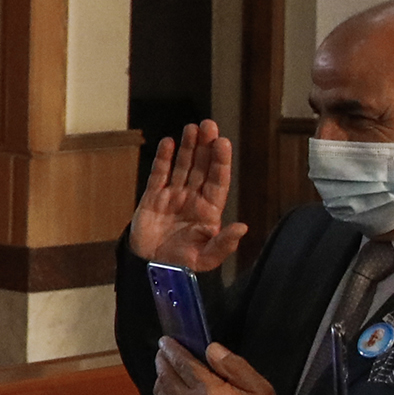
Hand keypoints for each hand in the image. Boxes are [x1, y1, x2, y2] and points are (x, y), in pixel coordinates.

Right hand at [130, 122, 248, 271]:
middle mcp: (193, 199)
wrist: (150, 269)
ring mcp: (173, 197)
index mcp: (209, 211)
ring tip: (192, 127)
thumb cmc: (181, 266)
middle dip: (206, 146)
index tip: (223, 143)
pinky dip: (163, 158)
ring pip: (182, 166)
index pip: (218, 181)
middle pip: (202, 168)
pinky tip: (169, 143)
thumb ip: (224, 244)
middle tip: (209, 125)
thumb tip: (242, 227)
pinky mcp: (152, 198)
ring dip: (188, 147)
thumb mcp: (206, 259)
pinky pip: (159, 174)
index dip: (220, 162)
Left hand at [154, 337, 281, 394]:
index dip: (172, 349)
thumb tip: (211, 349)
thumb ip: (234, 365)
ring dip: (160, 378)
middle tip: (163, 351)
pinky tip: (167, 393)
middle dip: (162, 360)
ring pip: (160, 394)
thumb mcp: (260, 388)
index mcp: (210, 393)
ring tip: (165, 368)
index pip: (182, 364)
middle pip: (166, 377)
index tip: (166, 341)